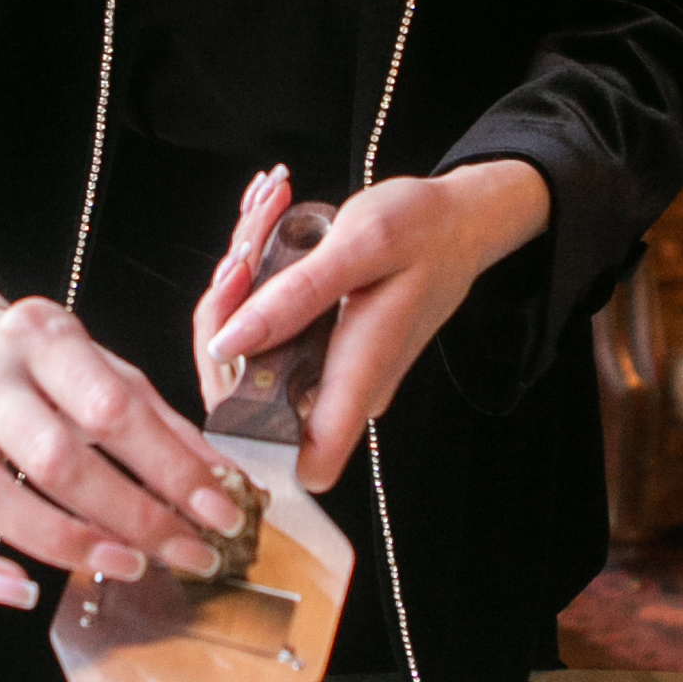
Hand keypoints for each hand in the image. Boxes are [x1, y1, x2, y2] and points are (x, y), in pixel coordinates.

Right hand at [0, 264, 244, 611]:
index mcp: (43, 336)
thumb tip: (227, 484)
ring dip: (64, 541)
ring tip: (126, 566)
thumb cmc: (42, 365)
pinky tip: (21, 592)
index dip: (175, 470)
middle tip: (190, 554)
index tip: (223, 515)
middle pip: (58, 458)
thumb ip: (163, 422)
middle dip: (136, 517)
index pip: (115, 409)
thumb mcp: (106, 368)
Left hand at [208, 159, 551, 493]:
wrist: (457, 221)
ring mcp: (326, 369)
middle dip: (225, 317)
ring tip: (268, 220)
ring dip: (238, 287)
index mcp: (358, 377)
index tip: (226, 349)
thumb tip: (229, 345)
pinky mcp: (317, 347)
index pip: (296, 461)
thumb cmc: (423, 229)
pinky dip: (253, 281)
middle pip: (243, 394)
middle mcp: (340, 388)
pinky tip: (273, 230)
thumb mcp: (362, 245)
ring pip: (244, 351)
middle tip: (248, 250)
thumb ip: (298, 296)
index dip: (244, 431)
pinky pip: (260, 328)